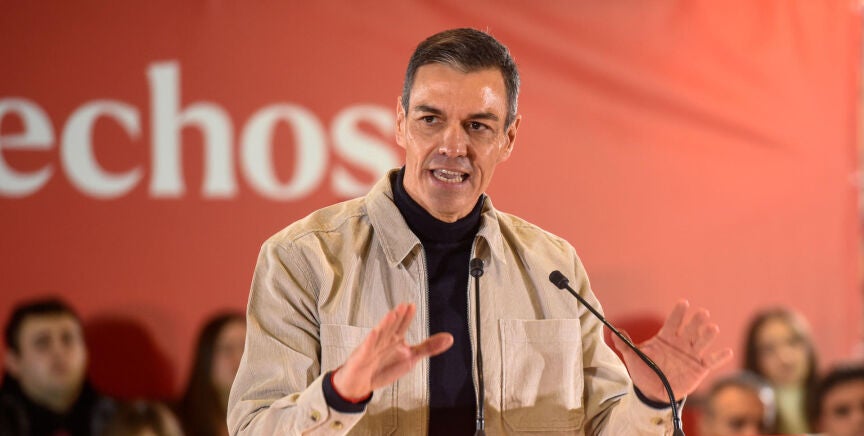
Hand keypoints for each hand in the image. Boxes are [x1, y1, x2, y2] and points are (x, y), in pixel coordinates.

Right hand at [333, 303, 452, 398]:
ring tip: (392, 315)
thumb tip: (450, 338)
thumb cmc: (384, 368)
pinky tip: (375, 333)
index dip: (407, 316)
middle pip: (392, 326)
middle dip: (398, 317)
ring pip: (380, 333)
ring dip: (386, 324)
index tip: (412, 306)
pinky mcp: (362, 357)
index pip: (402, 325)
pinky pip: (367, 347)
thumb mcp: (411, 358)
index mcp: (395, 339)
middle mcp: (384, 340)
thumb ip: (429, 347)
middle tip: (404, 306)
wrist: (360, 383)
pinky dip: (371, 341)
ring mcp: (372, 347)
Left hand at [611, 300, 732, 401]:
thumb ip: (625, 345)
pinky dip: (720, 357)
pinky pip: (712, 361)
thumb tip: (612, 331)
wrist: (653, 392)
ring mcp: (692, 354)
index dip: (678, 312)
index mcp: (665, 337)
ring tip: (712, 328)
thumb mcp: (633, 358)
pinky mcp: (700, 368)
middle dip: (696, 321)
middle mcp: (681, 343)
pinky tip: (727, 352)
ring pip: (702, 341)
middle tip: (702, 313)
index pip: (673, 321)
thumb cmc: (644, 372)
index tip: (683, 302)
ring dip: (708, 335)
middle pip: (690, 328)